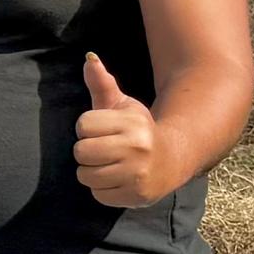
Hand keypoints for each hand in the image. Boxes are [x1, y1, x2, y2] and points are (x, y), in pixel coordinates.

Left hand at [72, 52, 165, 207]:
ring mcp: (138, 174)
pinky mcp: (136, 195)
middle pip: (81, 151)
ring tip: (111, 166)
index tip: (103, 131)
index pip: (83, 125)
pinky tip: (118, 180)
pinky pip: (97, 194)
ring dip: (93, 172)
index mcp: (132, 123)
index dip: (88, 128)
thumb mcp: (122, 106)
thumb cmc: (138, 131)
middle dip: (88, 151)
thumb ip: (102, 84)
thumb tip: (89, 57)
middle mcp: (137, 148)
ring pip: (86, 175)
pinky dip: (103, 189)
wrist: (172, 159)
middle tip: (105, 150)